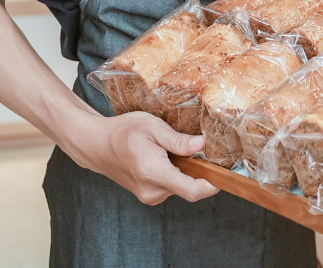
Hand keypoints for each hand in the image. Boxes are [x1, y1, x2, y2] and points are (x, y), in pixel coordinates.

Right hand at [67, 111, 219, 205]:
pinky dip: (175, 173)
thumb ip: (178, 140)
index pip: (191, 190)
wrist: (99, 145)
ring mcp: (149, 195)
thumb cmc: (124, 131)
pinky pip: (170, 186)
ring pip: (180, 186)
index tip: (224, 173)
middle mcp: (152, 190)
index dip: (212, 184)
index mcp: (155, 172)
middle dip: (197, 170)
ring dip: (184, 171)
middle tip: (197, 147)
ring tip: (172, 148)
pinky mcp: (148, 195)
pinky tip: (165, 156)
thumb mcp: (153, 127)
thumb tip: (202, 144)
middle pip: (188, 187)